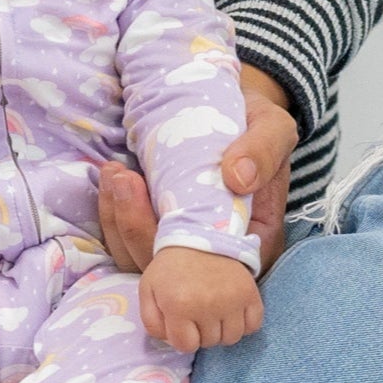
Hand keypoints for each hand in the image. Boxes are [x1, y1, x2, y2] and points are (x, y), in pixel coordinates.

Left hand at [95, 67, 298, 275]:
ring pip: (142, 259)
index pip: (212, 266)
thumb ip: (264, 149)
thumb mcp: (272, 127)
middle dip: (136, 227)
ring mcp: (185, 244)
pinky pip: (129, 242)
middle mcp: (218, 254)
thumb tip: (239, 177)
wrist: (236, 112)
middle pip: (169, 270)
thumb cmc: (258, 125)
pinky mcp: (160, 231)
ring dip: (119, 221)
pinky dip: (113, 216)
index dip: (177, 243)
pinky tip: (110, 181)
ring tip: (114, 176)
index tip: (151, 194)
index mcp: (253, 241)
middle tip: (122, 178)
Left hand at [140, 248, 262, 353]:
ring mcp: (232, 301)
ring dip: (222, 330)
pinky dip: (244, 323)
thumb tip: (171, 343)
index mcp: (179, 305)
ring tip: (214, 311)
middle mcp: (208, 306)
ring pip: (232, 338)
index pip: (186, 346)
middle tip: (197, 311)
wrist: (200, 237)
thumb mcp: (148, 291)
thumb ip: (152, 322)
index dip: (182, 336)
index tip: (181, 321)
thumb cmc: (171, 268)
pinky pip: (253, 326)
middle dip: (201, 332)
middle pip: (209, 342)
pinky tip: (232, 311)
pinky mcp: (251, 294)